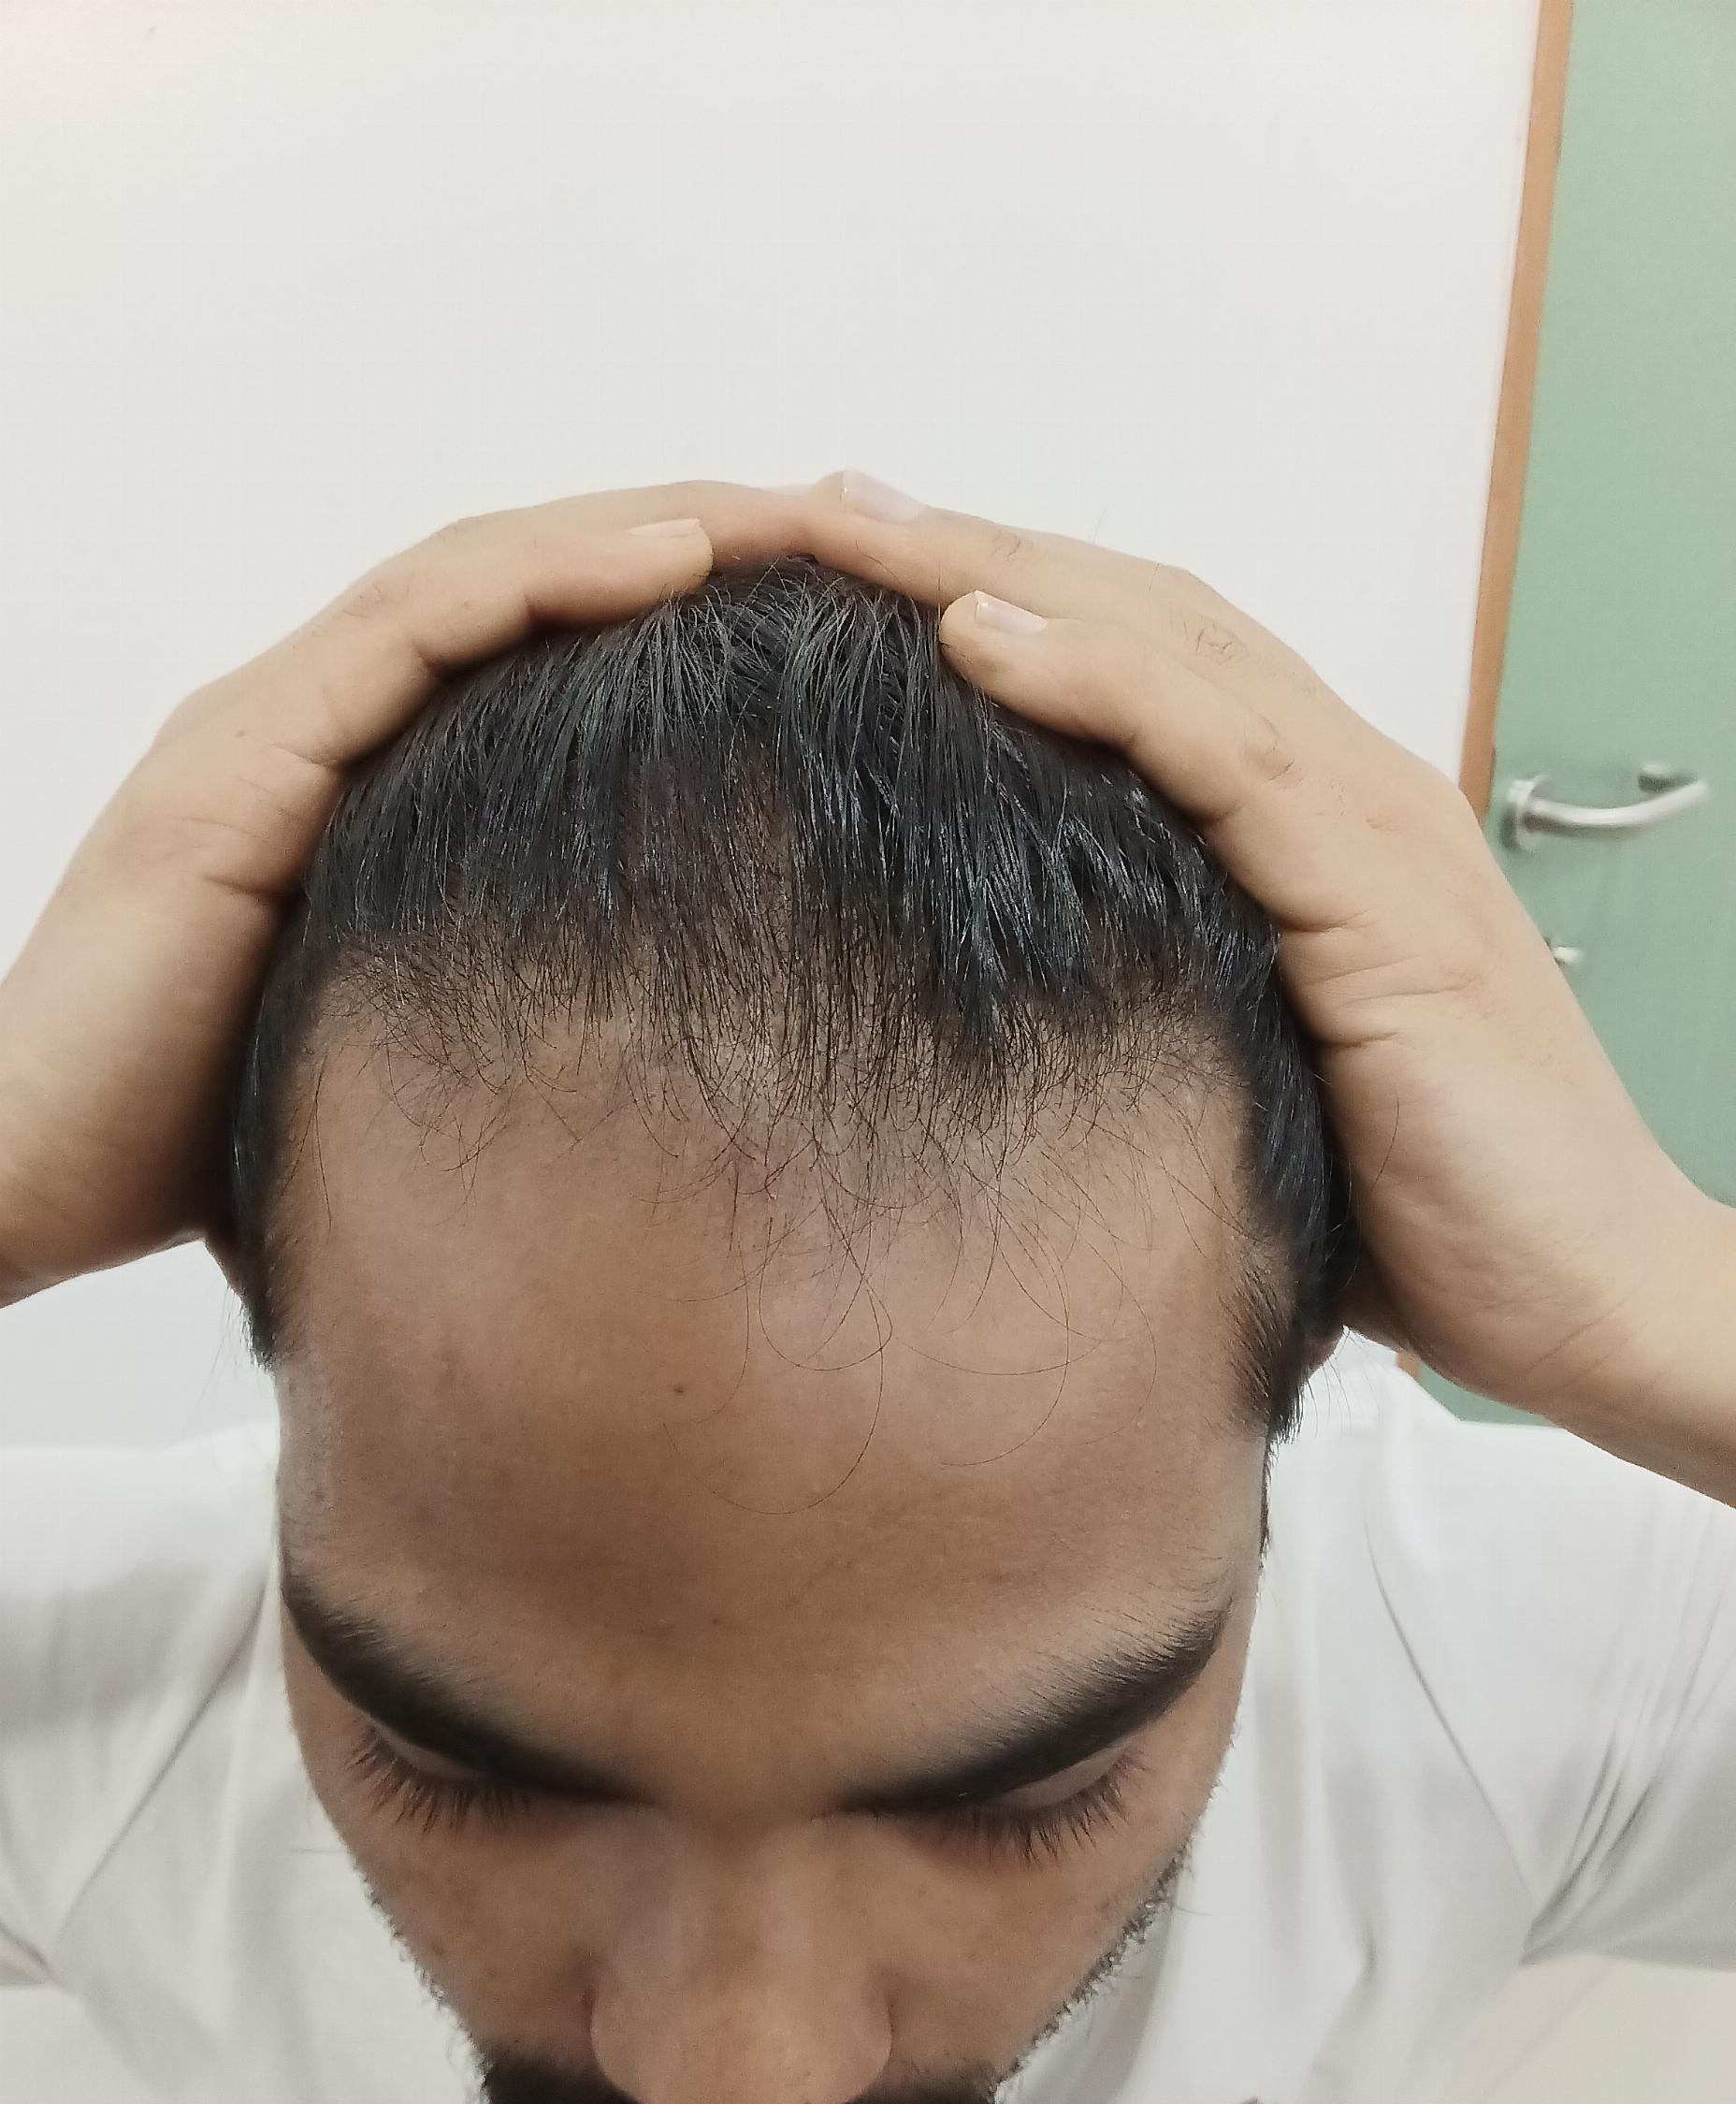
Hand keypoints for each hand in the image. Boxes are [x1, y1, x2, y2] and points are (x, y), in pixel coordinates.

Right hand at [0, 484, 807, 1323]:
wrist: (19, 1170)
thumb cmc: (199, 1126)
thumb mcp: (394, 1037)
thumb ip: (490, 992)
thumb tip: (647, 1059)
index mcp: (354, 776)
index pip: (532, 640)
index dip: (672, 600)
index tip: (821, 603)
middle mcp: (313, 721)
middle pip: (528, 577)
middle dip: (692, 535)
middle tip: (850, 527)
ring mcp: (272, 728)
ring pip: (485, 571)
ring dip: (647, 529)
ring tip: (794, 517)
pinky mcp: (242, 766)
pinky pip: (417, 632)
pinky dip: (550, 583)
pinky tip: (673, 566)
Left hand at [759, 470, 1725, 1422]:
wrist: (1586, 1294)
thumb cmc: (1417, 1205)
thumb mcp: (1242, 1080)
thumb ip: (1156, 1010)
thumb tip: (1008, 1035)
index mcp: (1313, 825)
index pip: (1142, 666)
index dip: (1002, 603)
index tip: (853, 578)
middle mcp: (1346, 792)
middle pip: (1138, 619)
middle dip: (971, 551)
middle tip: (820, 506)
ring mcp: (1371, 831)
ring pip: (1166, 650)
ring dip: (1000, 576)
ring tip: (856, 532)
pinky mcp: (1380, 900)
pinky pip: (1220, 753)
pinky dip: (1097, 681)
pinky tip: (977, 637)